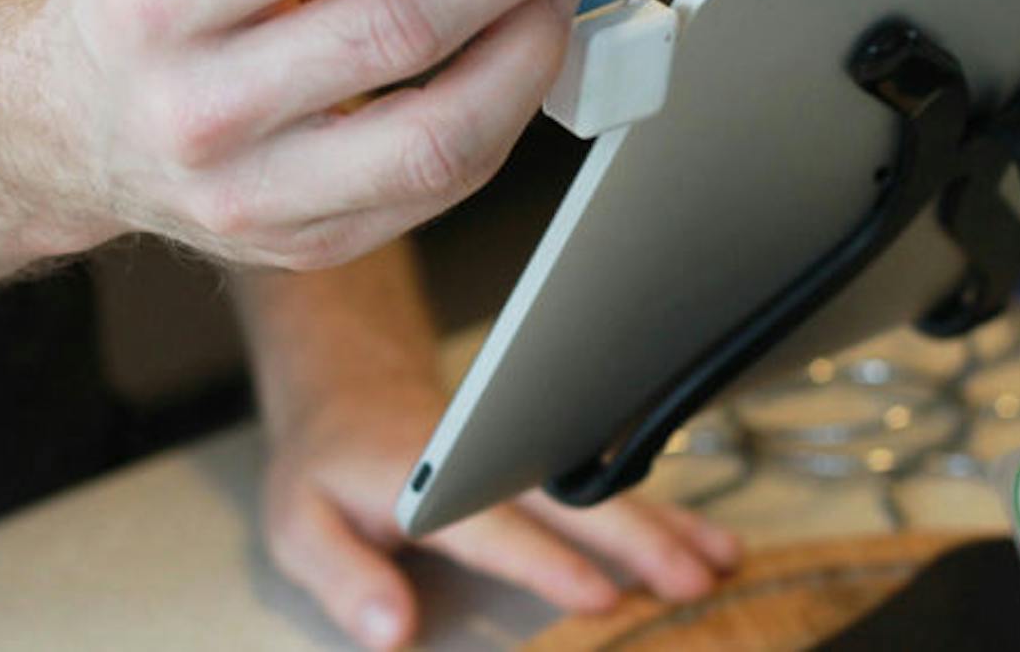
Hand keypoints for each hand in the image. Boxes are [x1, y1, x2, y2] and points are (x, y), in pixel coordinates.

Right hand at [32, 0, 604, 268]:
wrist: (75, 137)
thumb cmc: (155, 18)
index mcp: (156, 4)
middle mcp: (199, 113)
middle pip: (396, 30)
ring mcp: (257, 197)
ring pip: (440, 134)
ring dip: (529, 47)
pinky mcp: (311, 246)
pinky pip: (445, 182)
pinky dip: (504, 110)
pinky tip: (521, 52)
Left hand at [261, 376, 741, 650]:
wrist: (351, 392)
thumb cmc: (326, 467)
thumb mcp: (298, 526)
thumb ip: (347, 579)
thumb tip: (393, 633)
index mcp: (426, 477)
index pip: (495, 522)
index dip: (546, 560)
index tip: (598, 596)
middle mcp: (488, 456)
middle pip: (571, 497)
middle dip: (636, 538)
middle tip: (687, 581)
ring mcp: (521, 451)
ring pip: (602, 485)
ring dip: (665, 521)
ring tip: (720, 559)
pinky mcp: (542, 456)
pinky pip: (607, 482)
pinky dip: (661, 511)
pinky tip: (705, 537)